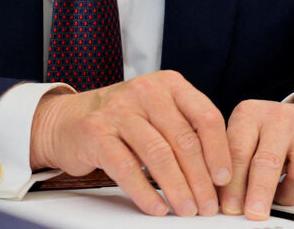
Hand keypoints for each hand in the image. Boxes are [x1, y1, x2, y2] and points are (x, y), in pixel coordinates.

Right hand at [29, 70, 231, 216]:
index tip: (225, 179)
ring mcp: (119, 110)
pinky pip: (127, 168)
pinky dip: (145, 192)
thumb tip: (219, 173)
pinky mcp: (97, 133)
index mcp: (169, 84)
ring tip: (187, 209)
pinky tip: (157, 208)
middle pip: (183, 139)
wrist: (68, 119)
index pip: (205, 116)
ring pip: (158, 154)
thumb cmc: (123, 119)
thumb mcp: (158, 111)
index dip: (219, 151)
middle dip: (200, 179)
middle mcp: (145, 91)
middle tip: (208, 205)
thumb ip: (186, 130)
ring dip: (177, 188)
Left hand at [220, 97, 293, 219]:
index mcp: (251, 113)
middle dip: (259, 194)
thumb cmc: (268, 133)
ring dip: (287, 197)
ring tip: (277, 196)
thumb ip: (230, 162)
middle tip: (254, 213)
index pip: (239, 151)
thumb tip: (220, 198)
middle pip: (269, 162)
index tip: (230, 206)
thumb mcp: (243, 136)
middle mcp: (281, 117)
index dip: (233, 184)